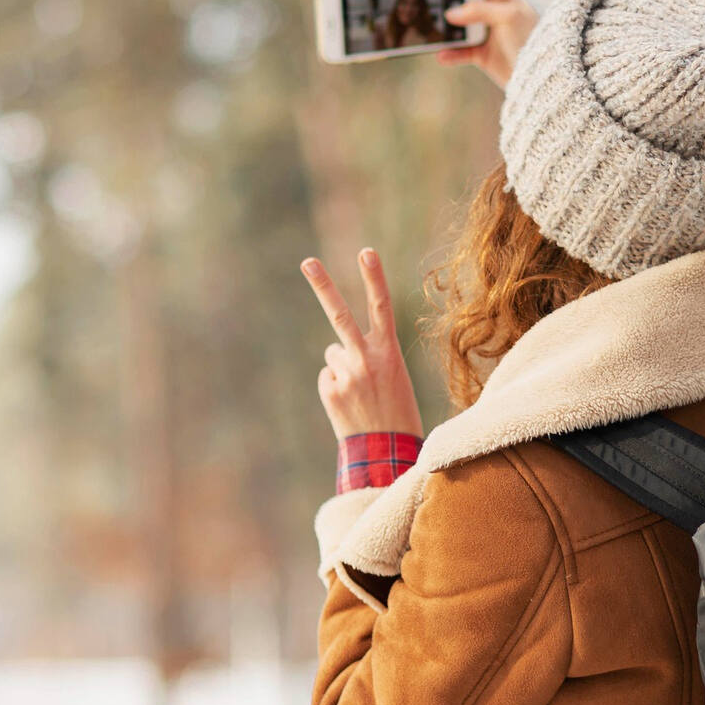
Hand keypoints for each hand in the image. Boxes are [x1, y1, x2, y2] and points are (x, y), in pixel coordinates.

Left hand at [301, 248, 422, 439]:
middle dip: (323, 286)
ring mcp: (346, 374)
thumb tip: (332, 349)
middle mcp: (366, 359)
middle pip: (340, 315)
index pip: (382, 307)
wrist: (388, 452)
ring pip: (334, 354)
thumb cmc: (397, 412)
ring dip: (343, 368)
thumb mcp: (394, 378)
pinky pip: (328, 376)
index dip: (374, 278)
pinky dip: (336, 386)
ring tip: (362, 393)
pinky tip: (350, 403)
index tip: (366, 252)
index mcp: (389, 353)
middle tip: (307, 261)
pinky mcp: (331, 389)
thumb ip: (367, 356)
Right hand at [437, 0, 536, 87]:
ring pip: (455, 22)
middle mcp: (490, 6)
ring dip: (443, 26)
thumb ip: (479, 10)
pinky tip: (443, 55)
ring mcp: (483, 29)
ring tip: (434, 30)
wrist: (543, 77)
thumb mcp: (509, 16)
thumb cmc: (532, 38)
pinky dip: (449, 53)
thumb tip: (450, 15)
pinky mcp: (480, 53)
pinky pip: (458, 50)